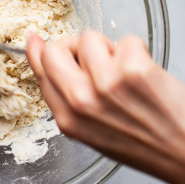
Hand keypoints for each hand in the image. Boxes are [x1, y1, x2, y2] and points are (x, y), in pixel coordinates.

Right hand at [27, 30, 184, 183]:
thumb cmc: (147, 145)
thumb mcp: (93, 131)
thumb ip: (67, 98)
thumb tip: (45, 59)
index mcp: (68, 119)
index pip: (40, 72)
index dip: (38, 52)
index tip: (36, 40)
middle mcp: (81, 102)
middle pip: (55, 49)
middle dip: (73, 47)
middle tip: (93, 58)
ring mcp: (106, 84)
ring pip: (89, 38)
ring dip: (108, 48)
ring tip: (125, 70)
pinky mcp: (133, 70)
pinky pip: (125, 40)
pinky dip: (137, 51)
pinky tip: (145, 73)